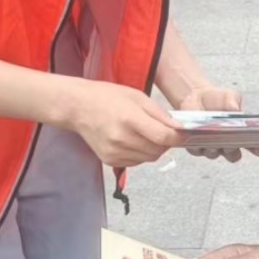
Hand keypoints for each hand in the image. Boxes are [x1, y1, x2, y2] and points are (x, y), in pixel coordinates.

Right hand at [65, 80, 182, 167]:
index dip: (177, 137)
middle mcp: (121, 139)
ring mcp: (115, 152)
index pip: (163, 137)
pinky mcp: (110, 161)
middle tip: (162, 131)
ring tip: (145, 133)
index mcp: (130, 119)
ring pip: (149, 159)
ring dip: (154, 149)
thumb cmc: (107, 97)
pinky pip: (136, 162)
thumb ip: (160, 114)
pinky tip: (133, 140)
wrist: (78, 107)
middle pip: (158, 151)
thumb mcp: (138, 97)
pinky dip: (141, 154)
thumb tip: (179, 128)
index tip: (181, 133)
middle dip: (166, 143)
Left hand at [177, 84, 258, 163]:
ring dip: (213, 148)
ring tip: (211, 139)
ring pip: (214, 154)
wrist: (195, 97)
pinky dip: (197, 144)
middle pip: (234, 155)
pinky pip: (197, 150)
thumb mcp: (229, 96)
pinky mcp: (195, 146)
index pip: (255, 146)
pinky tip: (196, 137)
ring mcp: (212, 146)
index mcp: (242, 133)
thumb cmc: (217, 98)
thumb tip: (235, 110)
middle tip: (230, 143)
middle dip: (232, 150)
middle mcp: (228, 143)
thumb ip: (234, 102)